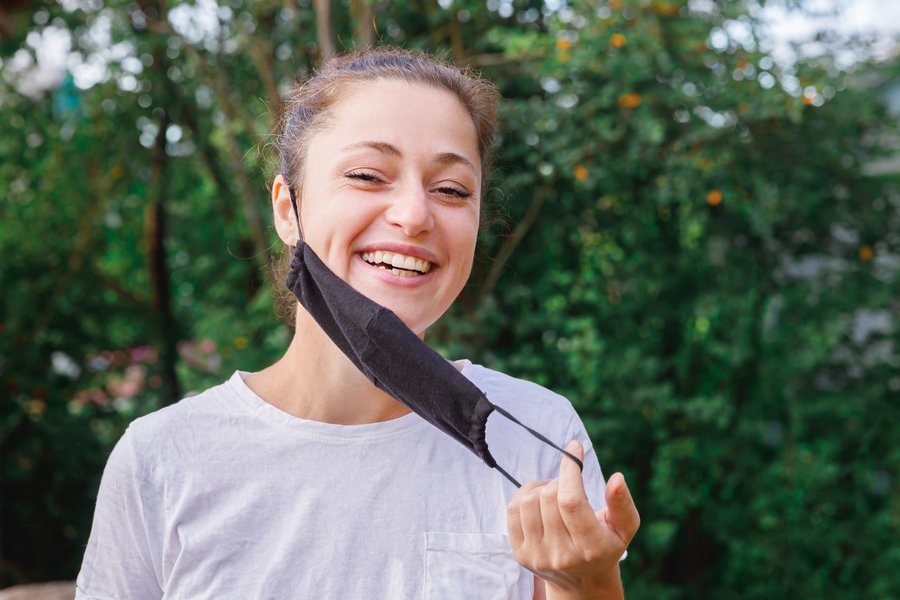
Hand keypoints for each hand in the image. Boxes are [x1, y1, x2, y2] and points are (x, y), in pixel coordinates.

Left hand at [506, 441, 639, 598]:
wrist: (582, 581)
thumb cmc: (605, 545)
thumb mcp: (623, 528)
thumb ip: (621, 504)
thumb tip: (617, 477)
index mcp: (591, 547)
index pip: (571, 501)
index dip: (570, 470)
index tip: (574, 449)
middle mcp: (562, 555)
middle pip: (549, 497)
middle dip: (560, 479)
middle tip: (569, 484)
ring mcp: (538, 556)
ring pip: (529, 500)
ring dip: (542, 486)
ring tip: (555, 492)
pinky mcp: (521, 554)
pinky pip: (513, 510)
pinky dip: (525, 495)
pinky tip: (539, 500)